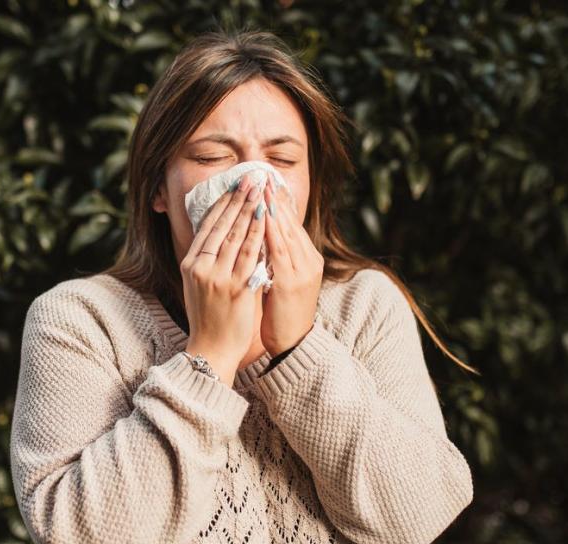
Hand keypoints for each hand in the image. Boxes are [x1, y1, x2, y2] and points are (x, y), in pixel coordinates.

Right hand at [180, 172, 268, 384]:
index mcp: (191, 264)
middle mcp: (201, 267)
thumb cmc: (209, 317)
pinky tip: (266, 218)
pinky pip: (250, 255)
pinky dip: (259, 234)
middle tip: (251, 177)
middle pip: (222, 225)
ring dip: (250, 209)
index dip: (222, 203)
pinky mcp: (235, 288)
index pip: (207, 226)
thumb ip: (208, 260)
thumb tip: (219, 235)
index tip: (234, 185)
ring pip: (236, 236)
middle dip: (238, 199)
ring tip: (261, 190)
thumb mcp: (199, 284)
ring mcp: (218, 277)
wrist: (211, 349)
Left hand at [259, 180, 322, 355]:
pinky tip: (262, 217)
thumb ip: (274, 258)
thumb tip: (259, 237)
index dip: (280, 202)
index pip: (292, 224)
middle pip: (291, 222)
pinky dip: (271, 231)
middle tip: (262, 175)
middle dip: (275, 198)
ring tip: (262, 188)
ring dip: (273, 208)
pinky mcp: (292, 281)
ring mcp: (302, 270)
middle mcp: (308, 260)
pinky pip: (280, 250)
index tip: (267, 182)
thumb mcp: (281, 280)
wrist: (293, 344)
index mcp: (306, 259)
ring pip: (286, 232)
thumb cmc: (283, 314)